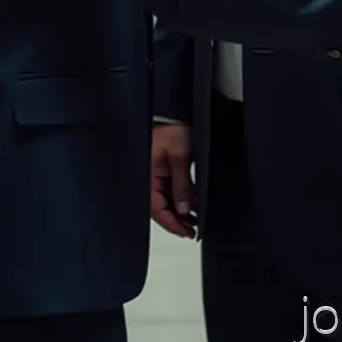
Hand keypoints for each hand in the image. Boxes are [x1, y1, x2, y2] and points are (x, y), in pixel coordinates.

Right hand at [151, 123, 195, 237]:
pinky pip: (168, 190)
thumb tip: (185, 209)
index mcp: (147, 176)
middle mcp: (148, 178)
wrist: (172, 109)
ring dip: (179, 211)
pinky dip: (179, 199)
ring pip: (165, 201)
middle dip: (177, 220)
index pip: (157, 209)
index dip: (172, 224)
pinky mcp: (160, 169)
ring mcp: (153, 174)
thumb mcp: (179, 156)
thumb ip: (182, 184)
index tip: (187, 232)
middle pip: (160, 208)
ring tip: (195, 220)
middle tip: (193, 230)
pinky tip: (190, 205)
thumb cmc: (170, 127)